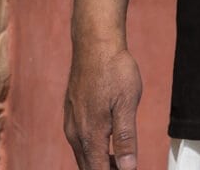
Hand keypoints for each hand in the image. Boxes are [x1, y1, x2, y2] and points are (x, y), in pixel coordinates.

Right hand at [64, 42, 142, 169]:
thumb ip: (126, 139)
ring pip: (83, 153)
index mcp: (90, 134)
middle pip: (87, 166)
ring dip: (99, 160)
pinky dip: (93, 146)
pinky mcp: (72, 111)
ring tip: (119, 159)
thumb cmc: (114, 70)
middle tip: (125, 166)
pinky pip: (80, 139)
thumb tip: (128, 168)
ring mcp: (71, 121)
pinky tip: (108, 138)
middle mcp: (75, 132)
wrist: (95, 42)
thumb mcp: (127, 104)